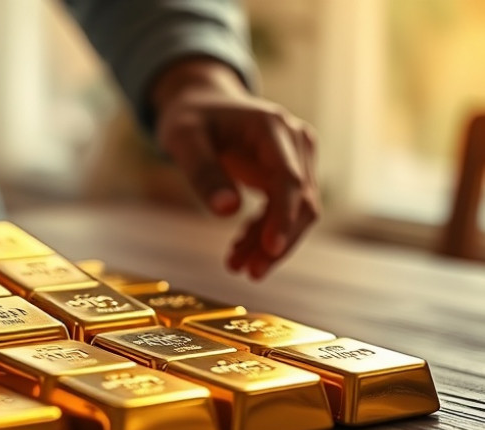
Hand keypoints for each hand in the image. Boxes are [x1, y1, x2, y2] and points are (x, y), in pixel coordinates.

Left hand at [151, 58, 319, 279]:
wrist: (200, 102)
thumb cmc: (189, 118)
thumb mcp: (184, 140)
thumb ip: (204, 172)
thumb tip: (227, 211)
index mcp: (271, 127)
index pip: (288, 178)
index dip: (283, 217)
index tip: (271, 249)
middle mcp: (294, 140)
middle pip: (301, 200)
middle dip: (277, 240)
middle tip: (250, 273)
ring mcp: (296, 156)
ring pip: (297, 211)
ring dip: (271, 243)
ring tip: (238, 267)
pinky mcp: (288, 172)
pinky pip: (284, 210)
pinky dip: (264, 233)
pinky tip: (239, 251)